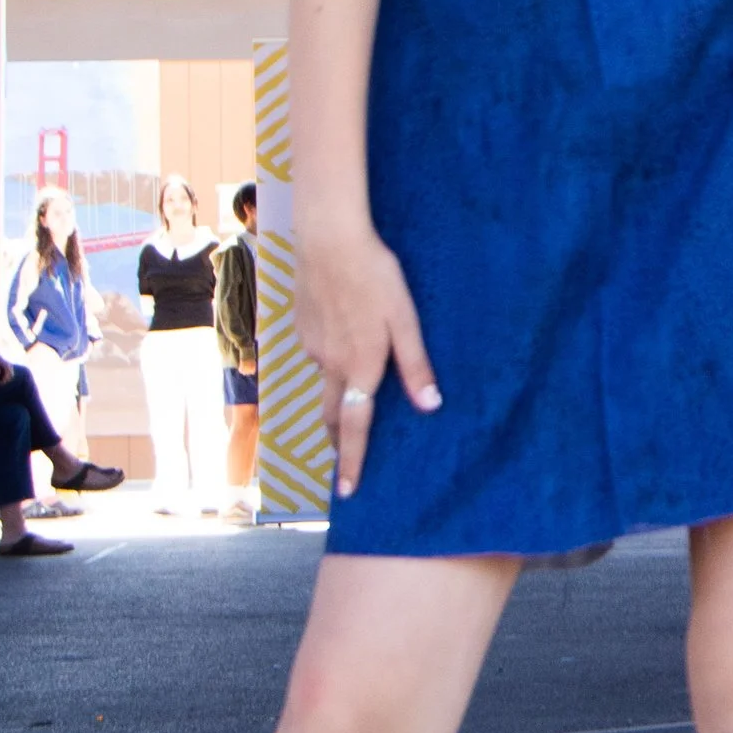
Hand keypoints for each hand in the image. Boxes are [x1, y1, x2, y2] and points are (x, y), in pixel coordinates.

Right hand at [296, 223, 439, 499]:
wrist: (328, 241)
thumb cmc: (375, 277)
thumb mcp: (405, 320)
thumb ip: (416, 365)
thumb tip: (430, 407)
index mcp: (360, 367)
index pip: (355, 427)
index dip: (352, 461)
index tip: (348, 491)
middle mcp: (330, 364)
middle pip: (333, 414)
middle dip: (338, 441)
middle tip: (344, 459)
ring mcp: (312, 346)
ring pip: (325, 382)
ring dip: (336, 399)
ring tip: (351, 399)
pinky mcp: (302, 327)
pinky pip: (317, 354)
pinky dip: (329, 362)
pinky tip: (342, 340)